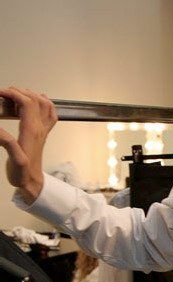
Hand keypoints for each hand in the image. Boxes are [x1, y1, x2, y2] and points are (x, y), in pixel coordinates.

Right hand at [0, 87, 57, 203]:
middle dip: (19, 91)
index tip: (0, 93)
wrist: (33, 182)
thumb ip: (6, 143)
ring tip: (15, 95)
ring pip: (45, 104)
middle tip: (4, 93)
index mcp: (32, 131)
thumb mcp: (13, 159)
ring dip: (31, 95)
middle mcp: (40, 128)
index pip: (27, 104)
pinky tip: (39, 101)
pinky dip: (46, 104)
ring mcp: (43, 130)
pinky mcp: (43, 134)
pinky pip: (50, 114)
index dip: (14, 94)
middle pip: (36, 100)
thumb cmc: (22, 173)